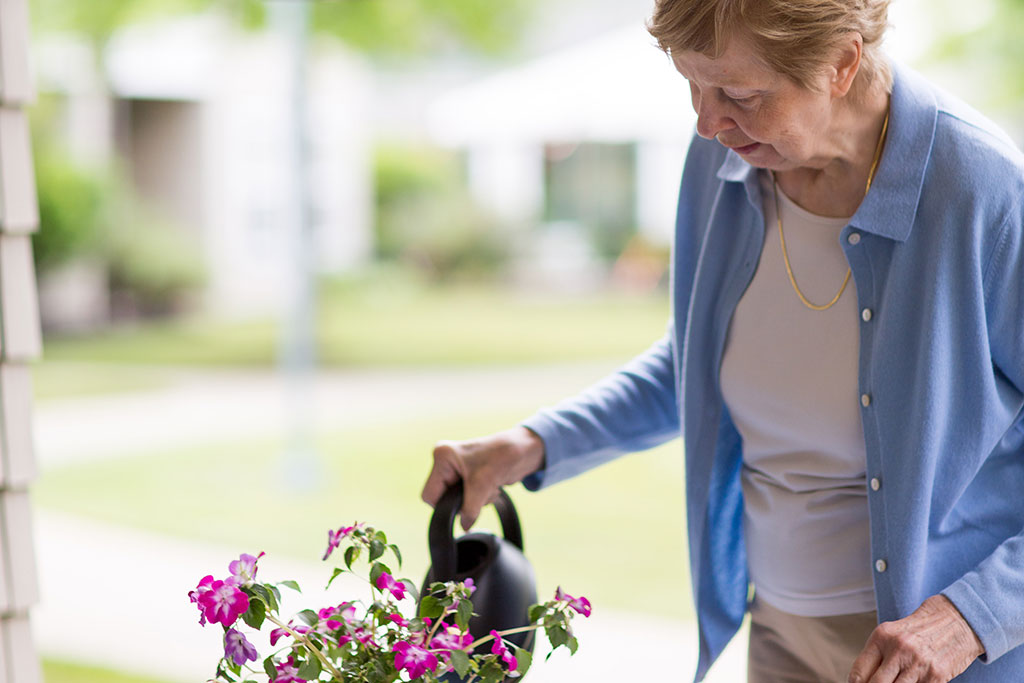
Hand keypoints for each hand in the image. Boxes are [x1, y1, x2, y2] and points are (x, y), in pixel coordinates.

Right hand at [421, 426, 544, 530]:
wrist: (523, 451)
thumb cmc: (502, 457)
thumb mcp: (483, 485)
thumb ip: (470, 509)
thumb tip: (464, 526)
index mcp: (442, 457)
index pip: (430, 495)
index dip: (444, 505)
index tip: (463, 503)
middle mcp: (445, 462)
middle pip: (442, 498)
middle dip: (463, 502)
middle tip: (481, 492)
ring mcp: (455, 469)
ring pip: (455, 501)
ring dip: (474, 500)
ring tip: (489, 487)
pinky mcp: (466, 477)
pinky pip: (466, 499)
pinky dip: (480, 498)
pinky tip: (491, 487)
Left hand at [848, 595, 983, 682]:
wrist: (955, 620)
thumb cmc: (920, 630)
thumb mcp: (893, 634)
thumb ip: (878, 655)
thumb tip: (862, 680)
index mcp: (882, 637)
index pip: (859, 671)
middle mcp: (898, 649)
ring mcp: (918, 664)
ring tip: (897, 682)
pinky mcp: (936, 676)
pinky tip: (913, 682)